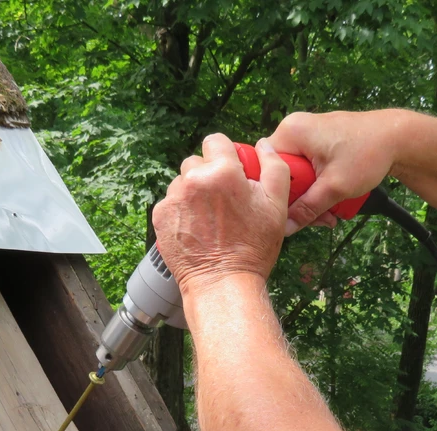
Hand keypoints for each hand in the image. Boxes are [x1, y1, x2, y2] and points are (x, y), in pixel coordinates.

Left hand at [153, 134, 289, 297]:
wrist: (222, 283)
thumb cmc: (252, 248)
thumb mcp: (277, 205)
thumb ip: (274, 166)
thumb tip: (263, 144)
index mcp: (222, 172)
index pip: (215, 141)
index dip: (225, 155)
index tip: (231, 172)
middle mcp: (193, 181)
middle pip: (196, 162)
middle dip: (209, 175)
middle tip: (223, 202)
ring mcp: (173, 199)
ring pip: (182, 183)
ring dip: (194, 193)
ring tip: (209, 219)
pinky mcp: (160, 216)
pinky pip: (171, 203)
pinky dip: (182, 211)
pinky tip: (196, 229)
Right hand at [270, 110, 399, 233]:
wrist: (398, 139)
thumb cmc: (368, 154)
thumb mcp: (334, 188)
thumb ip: (307, 209)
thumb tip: (285, 228)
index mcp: (291, 132)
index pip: (264, 167)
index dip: (275, 193)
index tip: (289, 212)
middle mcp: (294, 129)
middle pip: (281, 173)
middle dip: (299, 200)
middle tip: (316, 219)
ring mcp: (307, 135)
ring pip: (297, 175)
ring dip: (311, 198)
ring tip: (330, 213)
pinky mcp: (318, 142)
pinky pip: (308, 170)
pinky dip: (318, 187)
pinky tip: (332, 200)